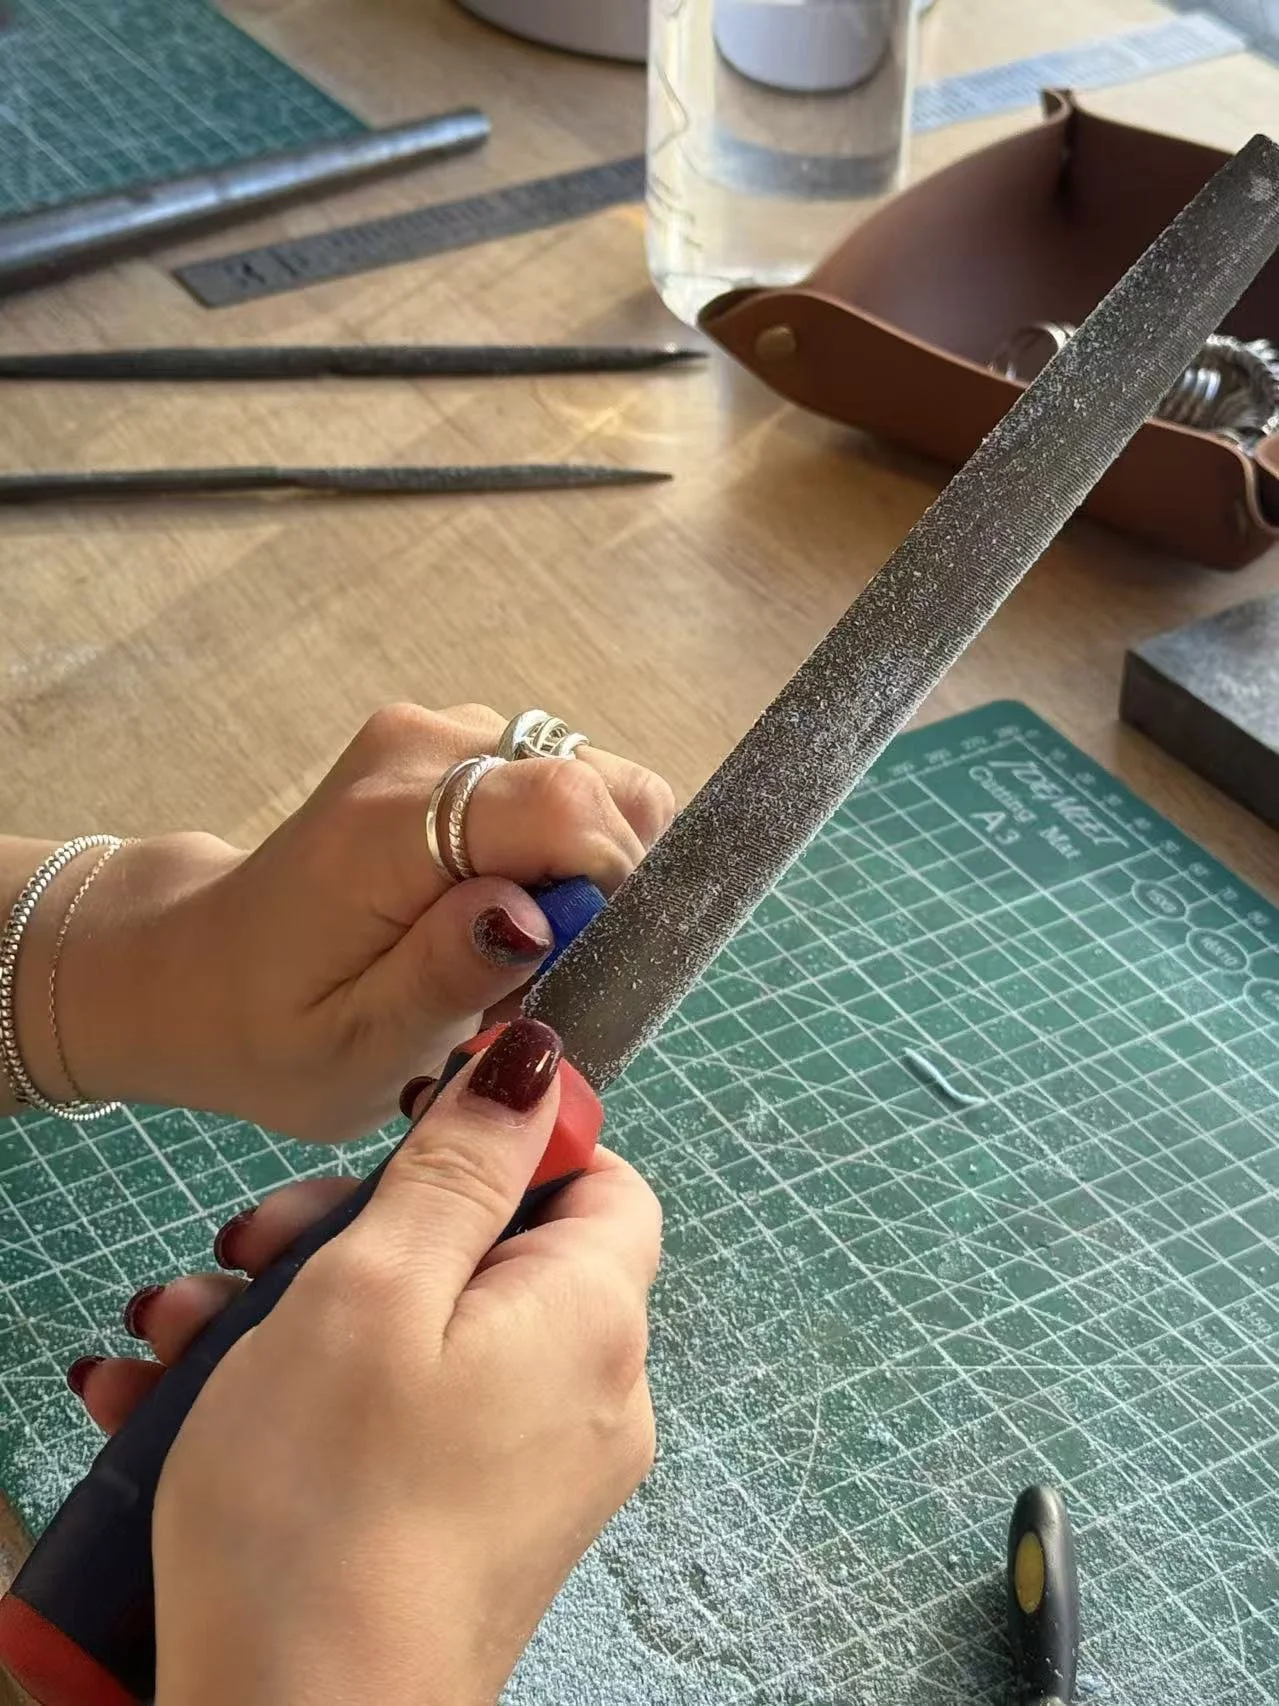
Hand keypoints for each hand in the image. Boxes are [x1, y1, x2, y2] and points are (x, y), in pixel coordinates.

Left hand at [34, 703, 673, 1138]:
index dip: (613, 883)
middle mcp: (420, 747)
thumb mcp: (352, 1052)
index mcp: (387, 827)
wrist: (195, 969)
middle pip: (598, 784)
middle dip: (606, 885)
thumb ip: (445, 980)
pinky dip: (562, 852)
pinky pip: (562, 784)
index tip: (586, 961)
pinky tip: (506, 911)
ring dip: (585, 871)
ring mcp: (438, 731)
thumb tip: (535, 915)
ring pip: (594, 782)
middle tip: (545, 969)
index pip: (565, 804)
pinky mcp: (454, 739)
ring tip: (517, 947)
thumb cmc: (269, 1030)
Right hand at [71, 1020, 661, 1705]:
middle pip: (493, 1250)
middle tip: (251, 1245)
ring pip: (426, 1332)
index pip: (602, 1177)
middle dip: (359, 1229)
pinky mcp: (467, 1525)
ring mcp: (530, 1469)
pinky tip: (185, 1402)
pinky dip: (309, 1395)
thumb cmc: (324, 1512)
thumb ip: (462, 1165)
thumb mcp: (376, 1288)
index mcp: (591, 1319)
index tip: (405, 1143)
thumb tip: (536, 1063)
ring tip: (186, 1331)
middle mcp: (587, 1394)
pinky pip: (402, 1416)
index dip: (510, 1140)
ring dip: (301, 1313)